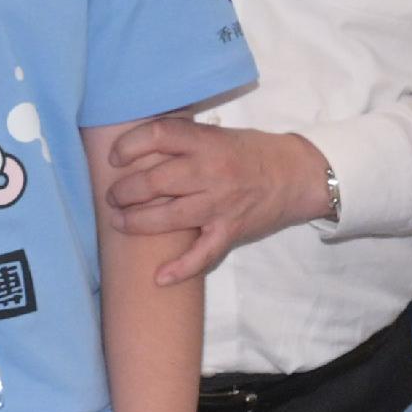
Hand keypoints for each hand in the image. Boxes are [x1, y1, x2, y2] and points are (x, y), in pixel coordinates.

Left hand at [102, 119, 333, 285]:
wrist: (298, 174)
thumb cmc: (252, 151)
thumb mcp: (218, 134)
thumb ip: (183, 139)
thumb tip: (138, 146)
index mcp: (206, 142)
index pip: (159, 135)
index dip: (130, 145)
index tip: (115, 158)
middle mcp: (211, 172)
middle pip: (155, 181)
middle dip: (125, 192)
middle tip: (113, 197)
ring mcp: (221, 204)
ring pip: (168, 218)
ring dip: (136, 223)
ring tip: (120, 222)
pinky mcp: (231, 231)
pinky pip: (202, 254)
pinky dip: (180, 269)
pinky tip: (159, 277)